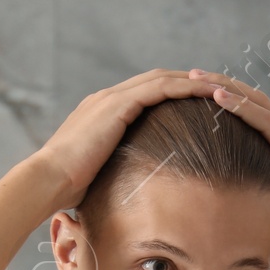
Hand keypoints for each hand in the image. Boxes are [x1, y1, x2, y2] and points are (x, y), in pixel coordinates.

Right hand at [34, 70, 219, 204]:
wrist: (49, 180)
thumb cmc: (68, 189)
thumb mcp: (98, 175)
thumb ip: (114, 171)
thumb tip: (128, 191)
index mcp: (101, 113)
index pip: (144, 94)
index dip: (171, 93)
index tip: (196, 100)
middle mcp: (107, 99)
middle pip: (156, 79)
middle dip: (187, 81)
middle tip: (216, 87)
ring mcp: (112, 99)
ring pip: (162, 79)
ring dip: (192, 81)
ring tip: (220, 86)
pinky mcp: (118, 105)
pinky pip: (160, 88)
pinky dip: (185, 88)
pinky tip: (207, 93)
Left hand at [187, 71, 269, 269]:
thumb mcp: (253, 206)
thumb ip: (234, 195)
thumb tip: (199, 204)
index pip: (244, 111)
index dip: (218, 97)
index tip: (189, 90)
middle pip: (249, 99)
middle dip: (218, 83)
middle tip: (189, 73)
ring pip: (256, 103)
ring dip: (226, 87)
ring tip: (198, 78)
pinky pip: (266, 121)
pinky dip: (242, 106)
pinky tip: (219, 97)